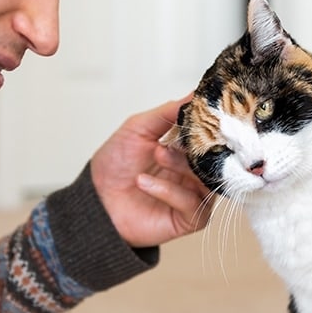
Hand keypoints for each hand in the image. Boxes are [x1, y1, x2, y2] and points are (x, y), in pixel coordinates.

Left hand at [90, 96, 210, 247]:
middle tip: (173, 137)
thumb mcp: (138, 128)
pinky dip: (170, 191)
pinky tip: (145, 183)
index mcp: (188, 150)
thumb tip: (196, 94)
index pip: (213, 136)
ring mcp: (194, 195)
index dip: (212, 125)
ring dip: (180, 165)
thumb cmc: (115, 164)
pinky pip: (192, 205)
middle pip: (215, 157)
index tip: (207, 113)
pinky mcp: (189, 219)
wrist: (95, 199)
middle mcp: (196, 172)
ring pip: (207, 180)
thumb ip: (168, 112)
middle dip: (197, 145)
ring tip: (157, 155)